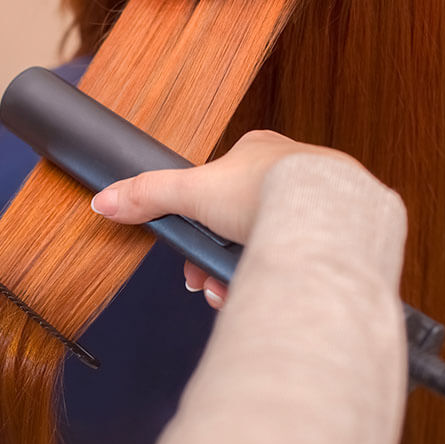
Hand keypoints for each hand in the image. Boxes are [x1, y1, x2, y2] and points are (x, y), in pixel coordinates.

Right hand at [90, 130, 362, 307]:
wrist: (328, 214)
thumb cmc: (269, 191)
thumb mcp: (194, 193)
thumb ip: (149, 195)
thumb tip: (104, 201)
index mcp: (257, 151)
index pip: (217, 190)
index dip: (198, 227)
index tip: (191, 258)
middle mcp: (291, 169)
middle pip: (242, 222)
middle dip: (219, 259)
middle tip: (210, 284)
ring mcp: (319, 198)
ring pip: (272, 240)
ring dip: (248, 270)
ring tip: (237, 292)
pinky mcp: (341, 228)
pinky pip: (302, 255)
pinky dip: (282, 275)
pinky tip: (271, 289)